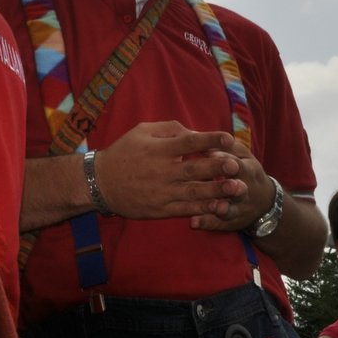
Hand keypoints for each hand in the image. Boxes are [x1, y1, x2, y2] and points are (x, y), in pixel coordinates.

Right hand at [92, 121, 247, 219]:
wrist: (100, 183)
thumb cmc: (123, 153)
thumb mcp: (141, 131)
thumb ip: (169, 129)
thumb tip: (194, 132)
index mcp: (159, 149)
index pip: (188, 142)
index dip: (210, 139)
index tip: (228, 138)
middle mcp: (162, 171)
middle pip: (194, 169)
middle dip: (217, 167)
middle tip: (236, 165)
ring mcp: (162, 192)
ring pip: (194, 192)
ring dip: (217, 191)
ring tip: (237, 188)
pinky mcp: (160, 209)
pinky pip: (185, 208)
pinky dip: (203, 208)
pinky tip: (220, 206)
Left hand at [189, 134, 274, 232]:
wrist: (264, 203)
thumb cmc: (245, 170)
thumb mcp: (241, 156)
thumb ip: (224, 147)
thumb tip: (201, 136)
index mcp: (248, 170)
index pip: (238, 164)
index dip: (226, 160)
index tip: (212, 156)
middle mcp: (245, 190)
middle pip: (240, 189)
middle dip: (232, 187)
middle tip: (224, 185)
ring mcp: (239, 208)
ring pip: (231, 210)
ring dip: (222, 209)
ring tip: (214, 207)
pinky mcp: (230, 223)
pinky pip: (219, 224)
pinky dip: (208, 223)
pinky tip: (195, 222)